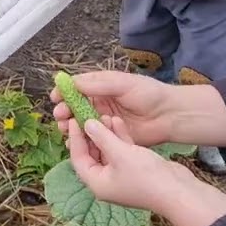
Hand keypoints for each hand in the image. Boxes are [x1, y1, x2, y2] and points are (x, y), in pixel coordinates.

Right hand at [51, 70, 173, 147]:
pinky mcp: (110, 136)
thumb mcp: (123, 84)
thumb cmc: (148, 94)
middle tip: (60, 116)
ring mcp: (104, 121)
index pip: (77, 88)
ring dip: (71, 125)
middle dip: (64, 111)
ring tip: (66, 129)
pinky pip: (92, 138)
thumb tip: (72, 83)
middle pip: (75, 107)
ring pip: (81, 123)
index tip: (55, 98)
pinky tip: (75, 142)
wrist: (170, 116)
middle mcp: (100, 103)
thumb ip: (98, 84)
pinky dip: (82, 140)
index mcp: (102, 86)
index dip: (64, 92)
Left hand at [70, 116, 225, 225]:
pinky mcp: (136, 170)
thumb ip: (102, 137)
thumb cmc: (146, 176)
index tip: (73, 119)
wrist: (178, 191)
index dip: (76, 138)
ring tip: (104, 114)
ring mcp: (122, 176)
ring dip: (106, 134)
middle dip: (91, 134)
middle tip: (87, 114)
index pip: (78, 158)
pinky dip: (120, 138)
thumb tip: (86, 123)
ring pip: (108, 151)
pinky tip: (118, 121)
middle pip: (92, 154)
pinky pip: (122, 152)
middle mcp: (107, 181)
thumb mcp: (120, 153)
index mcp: (97, 183)